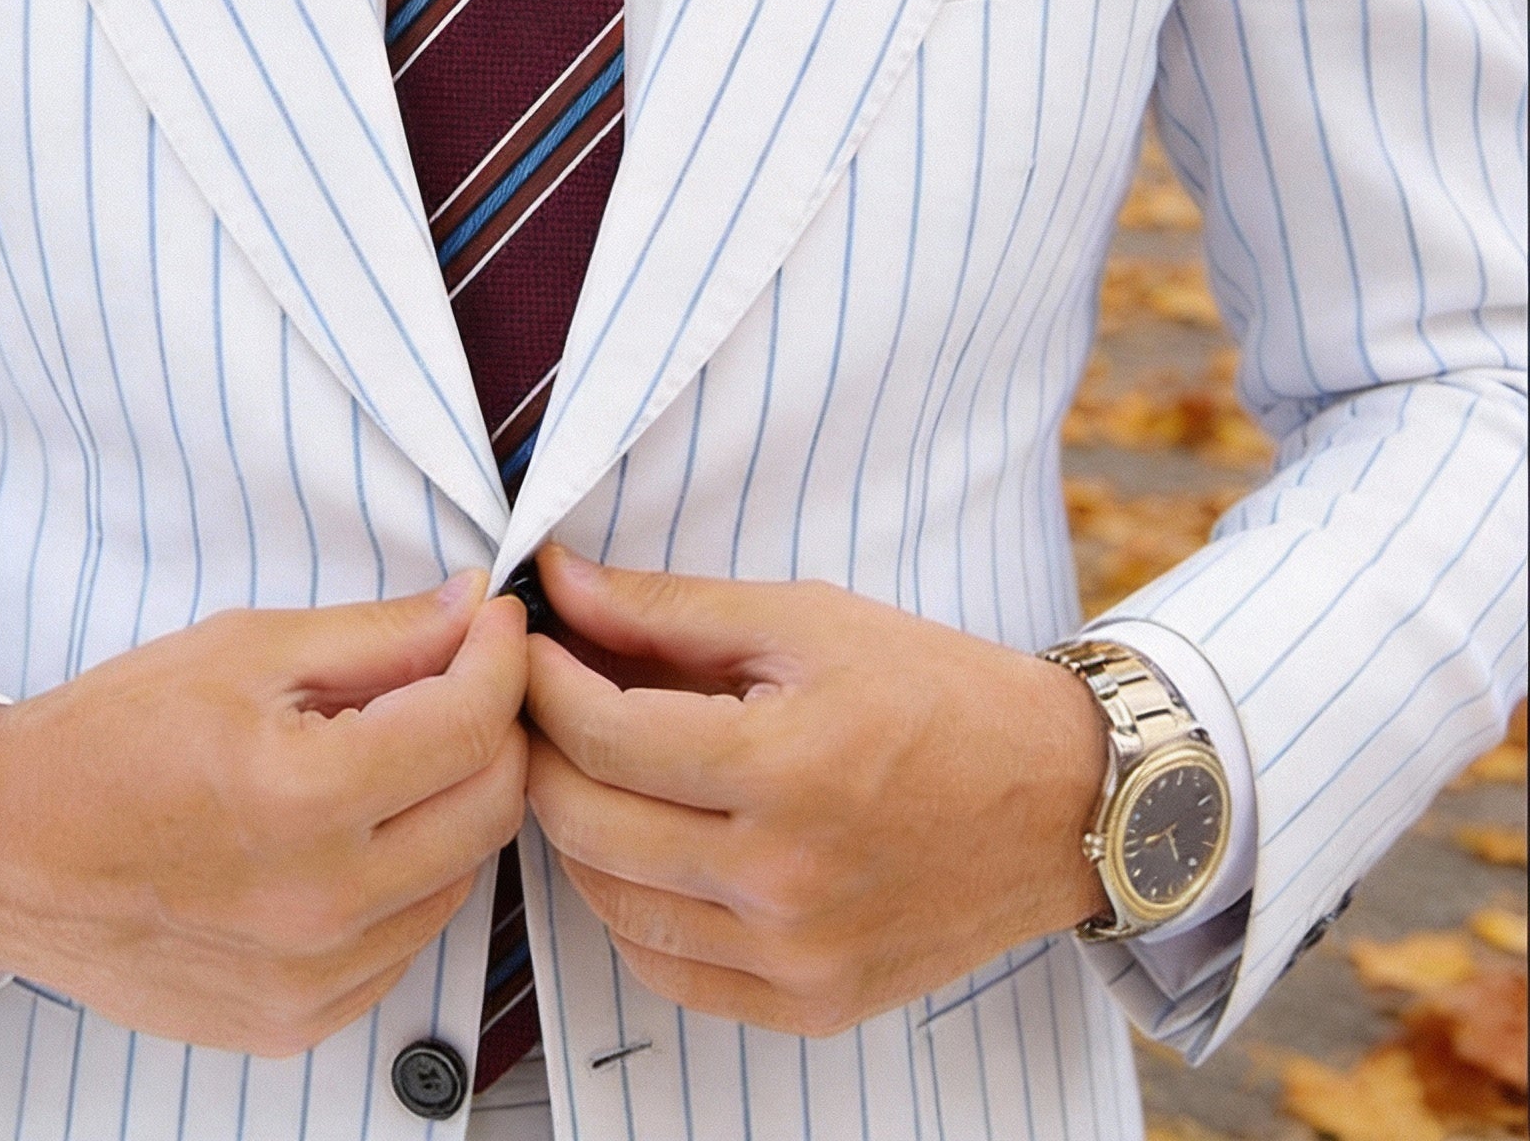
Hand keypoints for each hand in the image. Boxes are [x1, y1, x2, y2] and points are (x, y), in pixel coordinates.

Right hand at [0, 574, 527, 1055]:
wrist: (5, 849)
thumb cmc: (109, 740)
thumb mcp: (245, 650)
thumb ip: (377, 635)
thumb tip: (470, 610)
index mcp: (303, 799)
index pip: (471, 724)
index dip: (499, 656)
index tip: (492, 623)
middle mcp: (319, 905)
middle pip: (491, 806)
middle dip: (495, 726)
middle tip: (460, 677)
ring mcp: (311, 979)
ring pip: (462, 876)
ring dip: (455, 802)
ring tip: (393, 752)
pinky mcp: (297, 1022)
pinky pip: (407, 940)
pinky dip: (409, 876)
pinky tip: (356, 829)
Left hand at [523, 546, 1108, 1038]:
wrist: (1059, 798)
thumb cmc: (935, 692)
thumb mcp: (805, 620)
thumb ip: (668, 609)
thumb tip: (559, 582)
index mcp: (787, 768)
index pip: (603, 736)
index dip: (542, 682)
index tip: (528, 646)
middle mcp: (786, 879)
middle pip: (588, 823)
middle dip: (541, 750)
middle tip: (541, 701)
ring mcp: (796, 956)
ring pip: (611, 904)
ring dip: (575, 829)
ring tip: (589, 766)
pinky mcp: (808, 1004)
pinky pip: (666, 969)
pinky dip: (629, 906)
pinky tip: (642, 845)